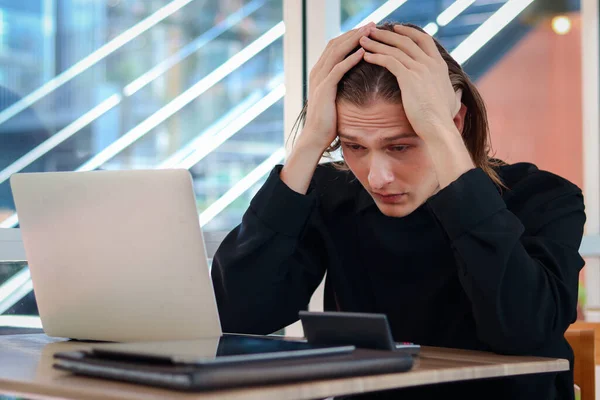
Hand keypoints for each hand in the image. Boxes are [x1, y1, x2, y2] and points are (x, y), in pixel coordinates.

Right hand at [298, 23, 372, 152]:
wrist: (315, 137)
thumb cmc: (328, 121)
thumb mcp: (335, 98)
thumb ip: (341, 86)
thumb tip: (356, 80)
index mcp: (320, 72)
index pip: (335, 45)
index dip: (351, 35)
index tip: (368, 30)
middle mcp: (318, 72)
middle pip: (336, 43)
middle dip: (355, 32)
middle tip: (372, 24)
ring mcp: (319, 79)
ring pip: (337, 52)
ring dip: (354, 40)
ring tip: (370, 32)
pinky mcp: (324, 89)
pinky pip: (338, 69)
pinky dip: (350, 59)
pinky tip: (363, 52)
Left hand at [360, 25, 473, 188]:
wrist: (438, 127)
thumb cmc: (442, 119)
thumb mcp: (452, 100)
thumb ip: (452, 93)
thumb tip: (456, 94)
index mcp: (439, 65)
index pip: (424, 40)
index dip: (409, 33)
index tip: (396, 29)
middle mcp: (430, 63)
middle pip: (406, 40)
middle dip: (387, 34)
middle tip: (372, 30)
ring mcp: (420, 68)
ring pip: (395, 48)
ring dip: (377, 43)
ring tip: (363, 40)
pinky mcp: (408, 77)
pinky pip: (389, 61)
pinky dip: (376, 56)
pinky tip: (365, 56)